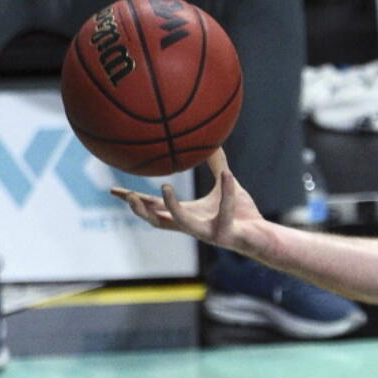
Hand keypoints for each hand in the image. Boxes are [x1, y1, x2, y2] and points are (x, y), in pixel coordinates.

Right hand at [111, 149, 266, 254]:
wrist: (263, 235)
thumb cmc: (242, 213)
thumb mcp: (225, 185)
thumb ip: (217, 166)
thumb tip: (211, 142)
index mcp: (188, 215)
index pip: (155, 209)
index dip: (134, 200)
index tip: (114, 190)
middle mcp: (193, 226)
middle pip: (157, 221)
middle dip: (140, 210)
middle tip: (127, 196)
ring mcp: (208, 232)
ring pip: (182, 224)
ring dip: (172, 206)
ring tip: (164, 188)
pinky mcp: (227, 233)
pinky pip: (226, 211)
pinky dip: (228, 192)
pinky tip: (228, 174)